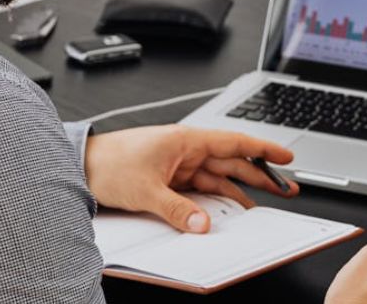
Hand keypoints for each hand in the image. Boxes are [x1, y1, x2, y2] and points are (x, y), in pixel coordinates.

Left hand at [83, 124, 298, 232]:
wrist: (81, 167)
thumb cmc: (108, 163)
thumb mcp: (145, 189)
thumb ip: (177, 209)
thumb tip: (202, 225)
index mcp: (185, 141)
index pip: (233, 142)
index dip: (263, 149)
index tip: (286, 156)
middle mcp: (185, 151)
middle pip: (231, 162)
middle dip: (260, 174)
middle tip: (285, 188)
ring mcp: (178, 166)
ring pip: (218, 178)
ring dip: (239, 190)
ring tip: (262, 205)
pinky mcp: (169, 181)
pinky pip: (200, 191)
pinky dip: (215, 201)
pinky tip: (227, 212)